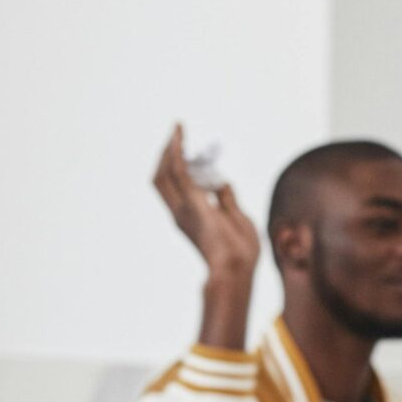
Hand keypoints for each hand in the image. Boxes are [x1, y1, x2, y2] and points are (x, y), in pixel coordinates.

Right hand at [152, 123, 260, 349]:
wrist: (237, 270)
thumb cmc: (241, 253)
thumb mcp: (237, 219)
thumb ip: (227, 200)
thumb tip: (222, 183)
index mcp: (190, 218)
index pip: (173, 188)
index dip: (174, 167)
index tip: (184, 147)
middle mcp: (180, 213)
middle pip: (161, 178)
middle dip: (166, 155)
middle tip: (177, 135)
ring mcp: (183, 209)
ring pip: (164, 173)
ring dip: (170, 150)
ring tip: (177, 131)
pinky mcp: (193, 204)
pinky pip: (179, 171)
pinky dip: (177, 151)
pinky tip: (179, 136)